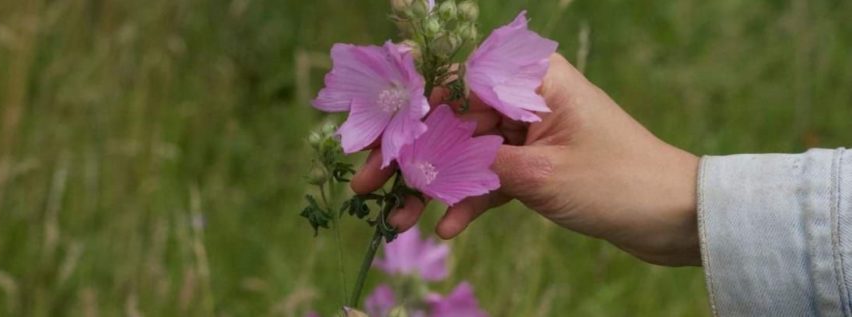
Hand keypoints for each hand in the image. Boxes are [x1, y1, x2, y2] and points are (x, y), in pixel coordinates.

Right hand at [352, 54, 700, 265]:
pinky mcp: (535, 164)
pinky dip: (469, 202)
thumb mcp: (539, 173)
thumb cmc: (616, 181)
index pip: (455, 81)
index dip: (409, 110)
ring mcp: (529, 133)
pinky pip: (491, 179)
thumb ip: (478, 162)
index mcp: (533, 78)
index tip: (375, 140)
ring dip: (432, 186)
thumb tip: (424, 157)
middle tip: (366, 183)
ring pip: (467, 153)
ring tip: (395, 217)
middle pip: (452, 120)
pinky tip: (443, 229)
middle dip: (410, 157)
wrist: (673, 218)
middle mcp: (526, 98)